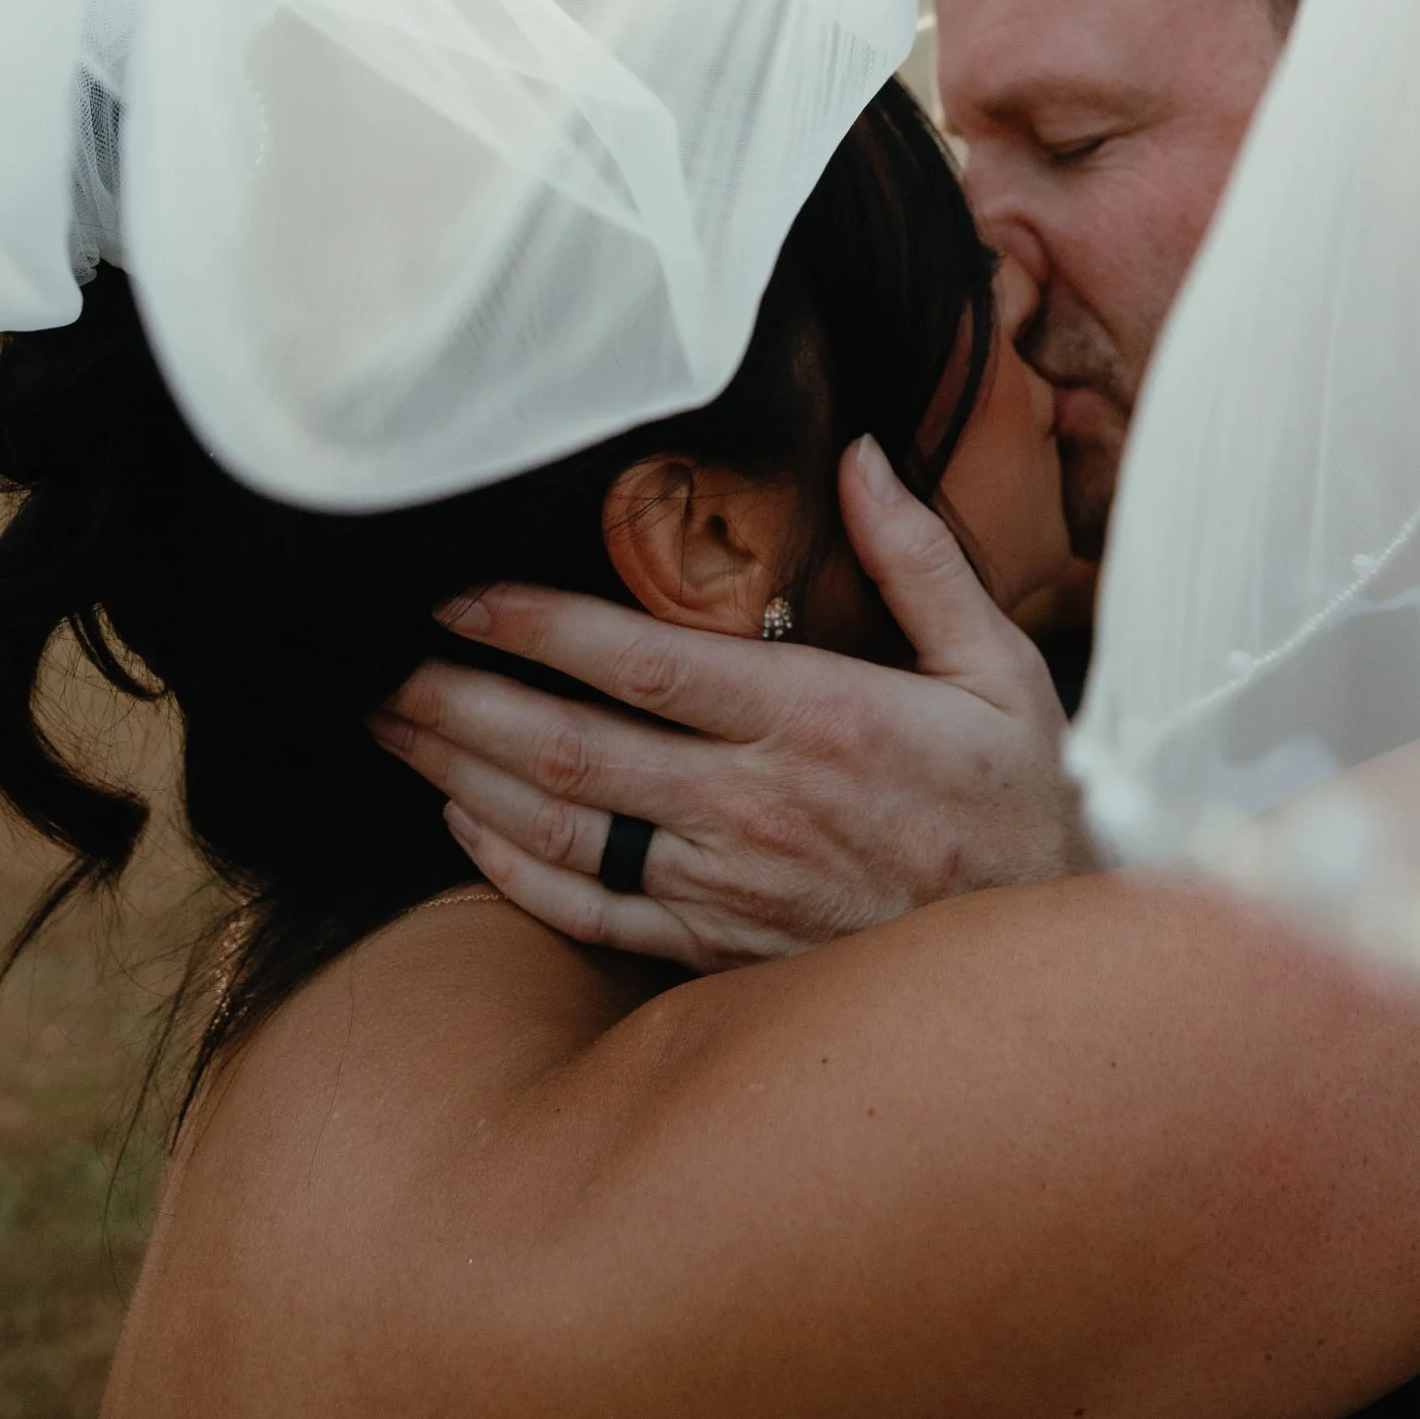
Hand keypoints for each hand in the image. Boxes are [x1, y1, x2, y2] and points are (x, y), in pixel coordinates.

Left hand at [372, 435, 1092, 965]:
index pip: (642, 664)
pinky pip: (589, 914)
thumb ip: (922, 559)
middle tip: (375, 659)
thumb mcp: (1002, 669)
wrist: (1045, 965)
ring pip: (560, 828)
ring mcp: (726, 887)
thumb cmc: (1019, 802)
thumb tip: (860, 453)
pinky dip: (510, 870)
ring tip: (389, 724)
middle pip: (568, 748)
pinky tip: (460, 823)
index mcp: (817, 721)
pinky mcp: (717, 948)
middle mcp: (752, 807)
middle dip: (458, 698)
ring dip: (460, 772)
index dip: (537, 625)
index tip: (459, 589)